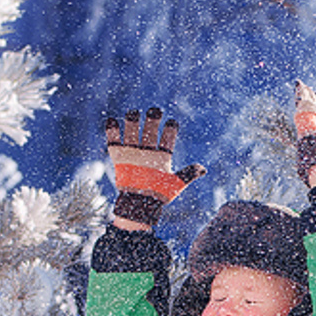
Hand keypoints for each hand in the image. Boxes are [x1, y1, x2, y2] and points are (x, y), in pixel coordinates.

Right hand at [106, 106, 204, 226]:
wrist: (139, 205)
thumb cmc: (158, 196)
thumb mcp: (176, 184)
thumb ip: (188, 174)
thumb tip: (203, 169)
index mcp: (163, 156)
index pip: (167, 138)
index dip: (170, 129)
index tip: (172, 122)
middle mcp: (148, 152)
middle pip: (150, 130)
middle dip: (152, 119)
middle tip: (155, 111)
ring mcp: (133, 153)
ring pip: (132, 131)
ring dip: (132, 121)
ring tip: (133, 112)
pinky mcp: (119, 157)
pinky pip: (114, 141)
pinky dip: (112, 131)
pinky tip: (112, 121)